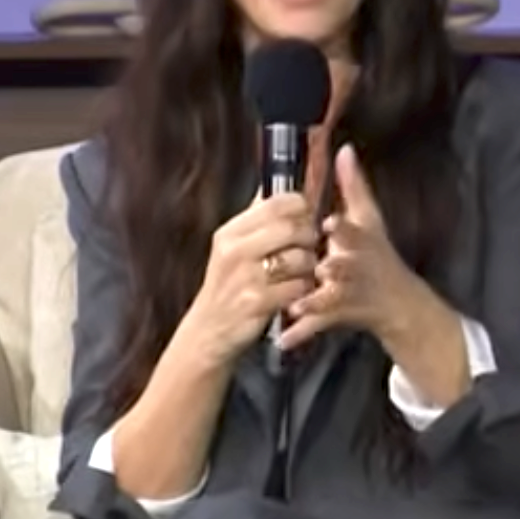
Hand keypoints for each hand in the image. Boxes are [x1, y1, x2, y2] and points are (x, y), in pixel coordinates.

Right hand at [184, 191, 319, 365]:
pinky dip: (305, 290)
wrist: (208, 333)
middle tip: (311, 246)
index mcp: (230, 232)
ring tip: (306, 272)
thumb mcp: (230, 249)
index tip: (307, 216)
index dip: (300, 206)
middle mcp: (235, 251)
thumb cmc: (227, 287)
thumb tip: (272, 185)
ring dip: (310, 265)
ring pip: (300, 258)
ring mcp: (246, 278)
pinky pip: (298, 287)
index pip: (275, 203)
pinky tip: (300, 292)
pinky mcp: (258, 303)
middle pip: (291, 228)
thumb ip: (254, 219)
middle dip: (310, 236)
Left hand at [278, 145, 422, 352]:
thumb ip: (353, 186)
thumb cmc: (377, 256)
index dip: (343, 228)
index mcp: (361, 241)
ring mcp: (350, 294)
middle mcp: (357, 267)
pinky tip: (284, 337)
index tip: (329, 223)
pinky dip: (302, 331)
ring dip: (314, 301)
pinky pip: (320, 324)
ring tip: (294, 305)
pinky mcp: (342, 316)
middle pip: (345, 266)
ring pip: (332, 297)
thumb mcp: (369, 219)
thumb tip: (343, 149)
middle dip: (332, 267)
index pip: (353, 231)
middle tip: (317, 268)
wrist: (396, 304)